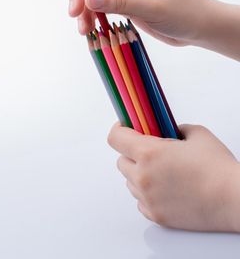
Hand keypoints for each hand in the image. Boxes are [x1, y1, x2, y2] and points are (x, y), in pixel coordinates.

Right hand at [62, 0, 239, 59]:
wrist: (199, 29)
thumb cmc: (186, 12)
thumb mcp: (154, 7)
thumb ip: (122, 2)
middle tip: (74, 14)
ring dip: (86, 9)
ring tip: (83, 29)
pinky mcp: (127, 3)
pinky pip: (105, 6)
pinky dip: (95, 16)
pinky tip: (91, 29)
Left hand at [108, 122, 239, 231]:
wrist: (234, 199)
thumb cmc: (218, 168)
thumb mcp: (197, 134)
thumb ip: (175, 129)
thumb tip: (167, 131)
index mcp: (150, 153)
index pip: (116, 138)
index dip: (119, 129)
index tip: (125, 127)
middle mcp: (143, 177)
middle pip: (121, 161)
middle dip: (132, 153)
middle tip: (150, 151)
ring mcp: (148, 199)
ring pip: (130, 181)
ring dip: (139, 173)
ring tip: (161, 171)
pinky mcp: (156, 216)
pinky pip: (140, 200)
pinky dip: (147, 193)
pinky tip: (165, 187)